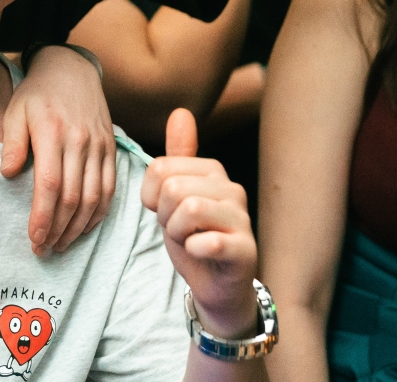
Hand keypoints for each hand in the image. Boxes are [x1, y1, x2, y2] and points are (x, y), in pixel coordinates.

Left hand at [1, 44, 115, 254]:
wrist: (70, 69)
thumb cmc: (37, 93)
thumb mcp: (15, 111)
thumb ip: (11, 143)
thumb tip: (7, 174)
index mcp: (53, 133)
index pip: (49, 186)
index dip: (42, 218)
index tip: (33, 239)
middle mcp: (80, 141)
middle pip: (72, 198)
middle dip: (58, 230)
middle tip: (43, 250)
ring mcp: (99, 145)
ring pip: (94, 198)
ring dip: (78, 227)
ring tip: (60, 244)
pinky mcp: (111, 148)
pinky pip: (110, 187)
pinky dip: (99, 212)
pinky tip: (84, 227)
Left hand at [142, 109, 257, 338]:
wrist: (216, 284)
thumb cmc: (194, 235)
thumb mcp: (176, 194)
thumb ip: (177, 156)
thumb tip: (180, 111)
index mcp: (212, 170)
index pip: (159, 168)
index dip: (151, 197)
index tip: (166, 212)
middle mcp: (232, 188)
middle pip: (172, 188)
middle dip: (164, 216)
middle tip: (179, 230)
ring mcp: (242, 218)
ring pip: (189, 209)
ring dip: (177, 233)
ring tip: (189, 241)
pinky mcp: (245, 250)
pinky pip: (210, 240)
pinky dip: (195, 249)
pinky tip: (200, 252)